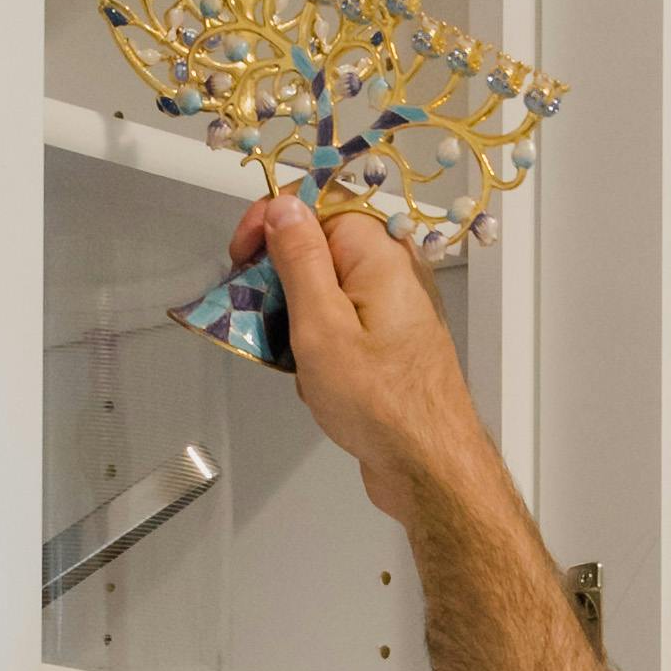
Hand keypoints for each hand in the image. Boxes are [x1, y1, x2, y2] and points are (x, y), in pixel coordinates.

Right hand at [256, 198, 486, 535]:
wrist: (428, 464)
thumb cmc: (381, 404)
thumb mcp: (320, 324)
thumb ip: (300, 258)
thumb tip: (284, 207)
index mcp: (378, 253)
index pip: (315, 205)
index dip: (271, 223)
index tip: (241, 257)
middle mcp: (392, 271)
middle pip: (317, 248)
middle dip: (281, 283)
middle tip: (263, 319)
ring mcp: (393, 306)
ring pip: (324, 291)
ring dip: (297, 322)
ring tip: (296, 362)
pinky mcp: (389, 339)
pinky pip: (340, 323)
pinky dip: (318, 346)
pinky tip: (318, 381)